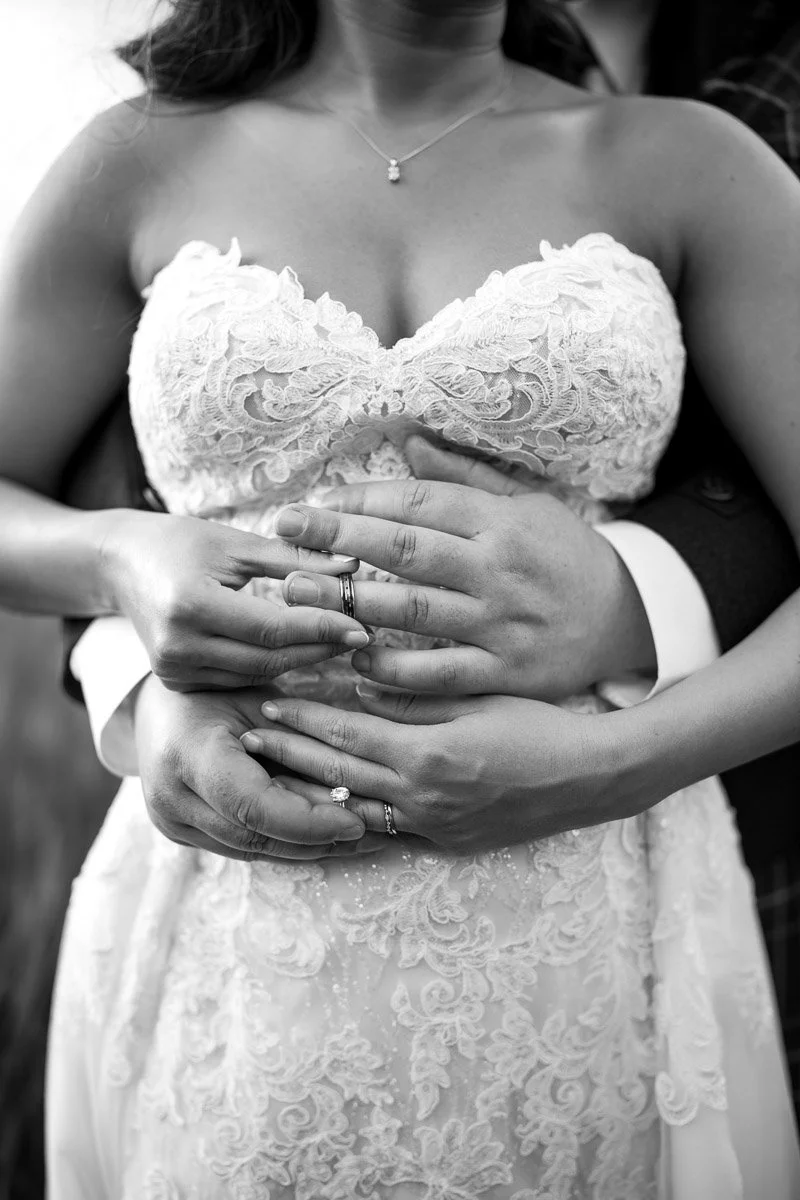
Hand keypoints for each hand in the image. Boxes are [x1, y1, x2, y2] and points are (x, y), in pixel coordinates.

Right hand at [104, 510, 370, 690]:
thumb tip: (353, 565)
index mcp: (190, 604)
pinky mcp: (175, 681)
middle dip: (318, 648)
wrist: (121, 565)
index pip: (271, 627)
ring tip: (338, 641)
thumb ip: (294, 559)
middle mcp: (178, 645)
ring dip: (301, 660)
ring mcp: (173, 669)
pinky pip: (238, 679)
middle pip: (267, 658)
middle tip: (360, 636)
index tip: (360, 625)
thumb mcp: (236, 544)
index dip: (319, 628)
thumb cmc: (180, 543)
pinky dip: (271, 668)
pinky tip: (301, 653)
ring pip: (256, 674)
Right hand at [134, 675, 390, 860]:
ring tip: (360, 840)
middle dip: (318, 840)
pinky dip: (285, 843)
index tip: (357, 822)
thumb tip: (355, 781)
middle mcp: (172, 798)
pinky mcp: (179, 834)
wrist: (158, 704)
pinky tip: (325, 839)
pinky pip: (242, 848)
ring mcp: (171, 822)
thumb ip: (297, 743)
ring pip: (252, 851)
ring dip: (307, 848)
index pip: (256, 808)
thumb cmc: (215, 689)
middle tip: (372, 835)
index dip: (311, 822)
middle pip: (257, 837)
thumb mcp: (257, 702)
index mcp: (189, 755)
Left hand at [241, 684, 640, 852]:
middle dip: (288, 753)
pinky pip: (385, 832)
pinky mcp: (446, 842)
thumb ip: (414, 697)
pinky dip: (350, 820)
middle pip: (337, 774)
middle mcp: (420, 798)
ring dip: (308, 790)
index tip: (265, 701)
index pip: (344, 734)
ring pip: (352, 809)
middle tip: (246, 737)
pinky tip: (326, 811)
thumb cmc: (539, 726)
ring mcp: (431, 826)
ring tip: (270, 774)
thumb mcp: (476, 699)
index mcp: (425, 756)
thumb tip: (358, 682)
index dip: (301, 717)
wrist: (590, 778)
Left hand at [274, 437, 654, 700]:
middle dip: (338, 539)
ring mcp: (501, 623)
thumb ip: (463, 475)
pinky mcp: (506, 672)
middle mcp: (498, 568)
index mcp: (499, 521)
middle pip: (404, 550)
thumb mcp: (525, 503)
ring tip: (297, 595)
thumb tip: (406, 440)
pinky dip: (395, 671)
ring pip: (412, 610)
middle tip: (286, 533)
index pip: (417, 504)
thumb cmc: (564, 554)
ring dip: (347, 603)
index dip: (361, 503)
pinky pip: (441, 673)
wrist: (629, 617)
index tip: (314, 506)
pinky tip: (354, 662)